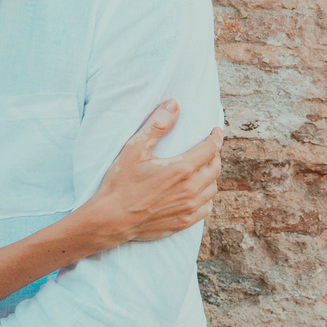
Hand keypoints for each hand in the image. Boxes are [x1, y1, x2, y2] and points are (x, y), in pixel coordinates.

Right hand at [84, 100, 221, 242]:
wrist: (111, 219)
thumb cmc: (120, 182)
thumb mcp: (134, 148)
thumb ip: (157, 125)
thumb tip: (174, 104)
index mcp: (182, 169)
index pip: (210, 148)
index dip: (215, 137)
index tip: (214, 130)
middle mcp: (191, 189)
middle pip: (215, 168)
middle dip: (214, 155)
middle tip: (207, 148)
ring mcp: (189, 208)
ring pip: (213, 188)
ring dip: (210, 176)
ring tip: (202, 169)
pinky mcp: (184, 222)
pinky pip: (206, 208)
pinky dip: (206, 197)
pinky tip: (197, 192)